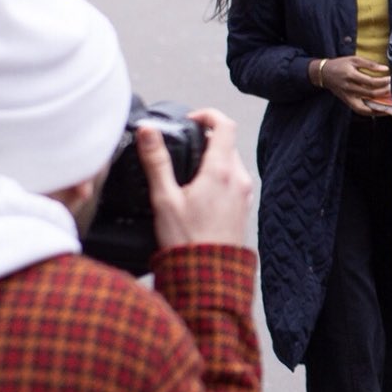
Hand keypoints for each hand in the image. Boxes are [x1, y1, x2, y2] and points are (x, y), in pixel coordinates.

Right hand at [141, 107, 254, 249]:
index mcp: (221, 171)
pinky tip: (199, 193)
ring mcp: (245, 194)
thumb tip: (147, 130)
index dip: (208, 115)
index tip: (190, 120)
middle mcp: (239, 179)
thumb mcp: (164, 198)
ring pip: (232, 162)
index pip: (224, 125)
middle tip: (183, 146)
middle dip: (207, 138)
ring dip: (213, 158)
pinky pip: (234, 181)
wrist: (208, 277)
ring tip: (188, 172)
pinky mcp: (244, 208)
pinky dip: (219, 176)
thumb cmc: (186, 241)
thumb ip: (156, 161)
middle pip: (228, 143)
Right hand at [313, 55, 389, 115]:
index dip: (383, 82)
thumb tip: (385, 68)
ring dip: (379, 107)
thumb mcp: (354, 59)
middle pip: (370, 94)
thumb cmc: (341, 64)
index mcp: (351, 75)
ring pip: (366, 106)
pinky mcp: (347, 102)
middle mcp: (349, 88)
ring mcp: (348, 97)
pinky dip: (371, 113)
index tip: (391, 79)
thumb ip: (369, 64)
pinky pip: (360, 111)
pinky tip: (380, 111)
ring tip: (390, 105)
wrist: (324, 73)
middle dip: (384, 93)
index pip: (370, 82)